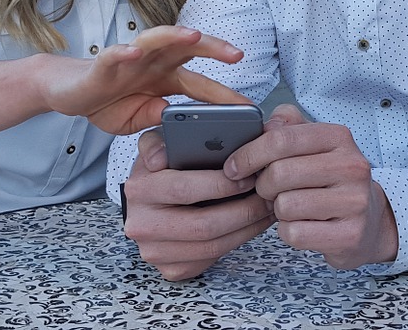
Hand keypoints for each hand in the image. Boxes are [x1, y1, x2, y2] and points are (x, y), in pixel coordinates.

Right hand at [46, 25, 247, 135]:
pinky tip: (134, 53)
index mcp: (166, 79)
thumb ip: (156, 119)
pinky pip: (114, 54)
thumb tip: (171, 117)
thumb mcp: (138, 121)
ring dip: (175, 36)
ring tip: (193, 35)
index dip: (224, 95)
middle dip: (213, 48)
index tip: (248, 108)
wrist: (70, 94)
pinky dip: (124, 52)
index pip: (201, 85)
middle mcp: (153, 63)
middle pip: (188, 49)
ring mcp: (130, 60)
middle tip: (236, 55)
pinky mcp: (103, 64)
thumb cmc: (106, 103)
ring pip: (156, 40)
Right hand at [122, 130, 274, 279]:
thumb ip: (162, 138)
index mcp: (139, 189)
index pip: (184, 189)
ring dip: (248, 227)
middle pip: (204, 225)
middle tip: (268, 194)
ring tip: (267, 208)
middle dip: (244, 210)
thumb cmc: (162, 171)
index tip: (250, 174)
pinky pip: (212, 259)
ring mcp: (155, 252)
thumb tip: (168, 149)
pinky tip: (253, 224)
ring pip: (213, 246)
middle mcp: (142, 225)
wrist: (147, 206)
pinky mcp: (171, 269)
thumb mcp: (158, 146)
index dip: (222, 184)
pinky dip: (239, 241)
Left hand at [227, 104, 398, 268]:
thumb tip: (265, 125)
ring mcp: (354, 202)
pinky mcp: (350, 235)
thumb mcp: (313, 144)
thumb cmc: (329, 180)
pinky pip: (294, 234)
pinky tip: (302, 226)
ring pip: (285, 205)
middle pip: (278, 173)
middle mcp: (352, 166)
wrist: (369, 221)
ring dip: (278, 210)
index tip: (233, 167)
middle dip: (263, 186)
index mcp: (338, 137)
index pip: (280, 139)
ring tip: (291, 207)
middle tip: (269, 191)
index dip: (248, 154)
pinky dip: (289, 232)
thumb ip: (287, 126)